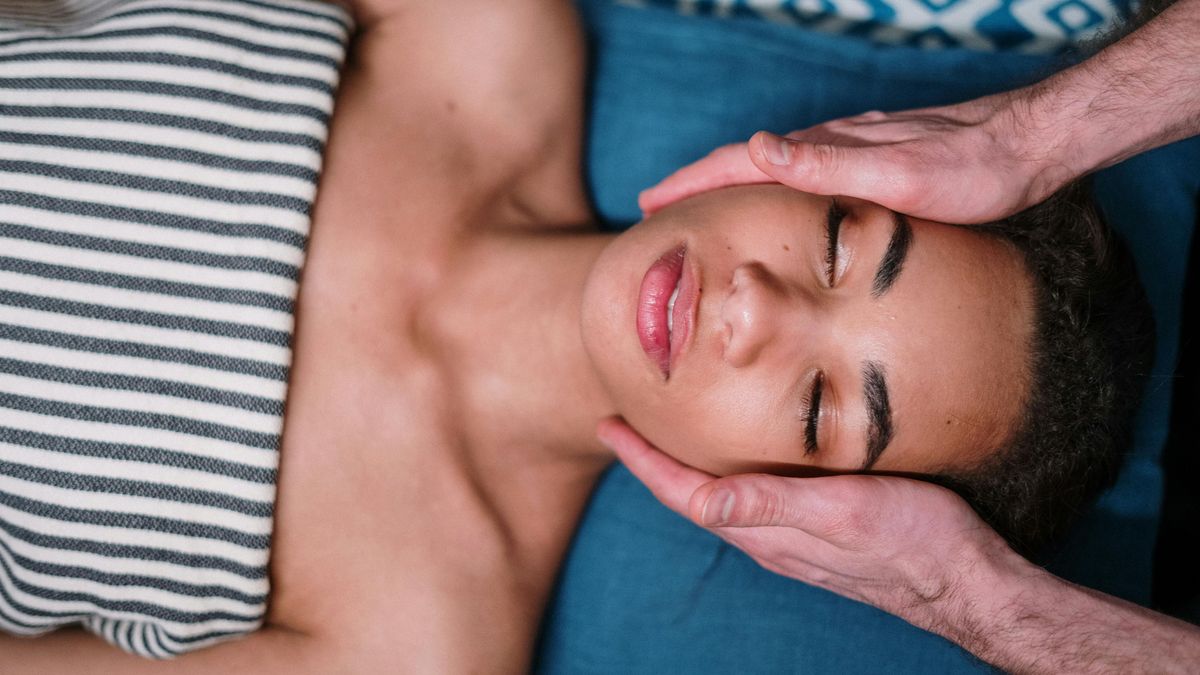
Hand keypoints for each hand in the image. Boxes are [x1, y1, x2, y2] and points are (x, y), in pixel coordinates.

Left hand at [597, 417, 1027, 632]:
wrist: (969, 580)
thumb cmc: (914, 541)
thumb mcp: (844, 512)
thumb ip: (774, 504)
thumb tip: (701, 500)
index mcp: (765, 530)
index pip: (682, 493)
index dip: (642, 460)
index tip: (609, 425)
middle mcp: (769, 536)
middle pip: (692, 495)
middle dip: (654, 460)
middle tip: (627, 421)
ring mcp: (793, 536)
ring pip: (722, 496)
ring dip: (688, 465)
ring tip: (668, 432)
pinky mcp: (820, 529)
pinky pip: (755, 498)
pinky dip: (729, 470)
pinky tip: (742, 452)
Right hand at [638, 93, 1076, 224]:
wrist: (1025, 147)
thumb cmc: (967, 170)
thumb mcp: (897, 175)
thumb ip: (827, 164)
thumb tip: (756, 148)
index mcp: (824, 150)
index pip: (737, 162)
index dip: (689, 183)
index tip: (648, 203)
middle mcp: (829, 145)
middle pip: (743, 162)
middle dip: (694, 183)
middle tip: (653, 207)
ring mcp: (848, 151)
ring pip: (770, 167)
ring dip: (726, 184)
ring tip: (698, 206)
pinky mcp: (868, 161)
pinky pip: (798, 174)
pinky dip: (766, 186)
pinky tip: (772, 200)